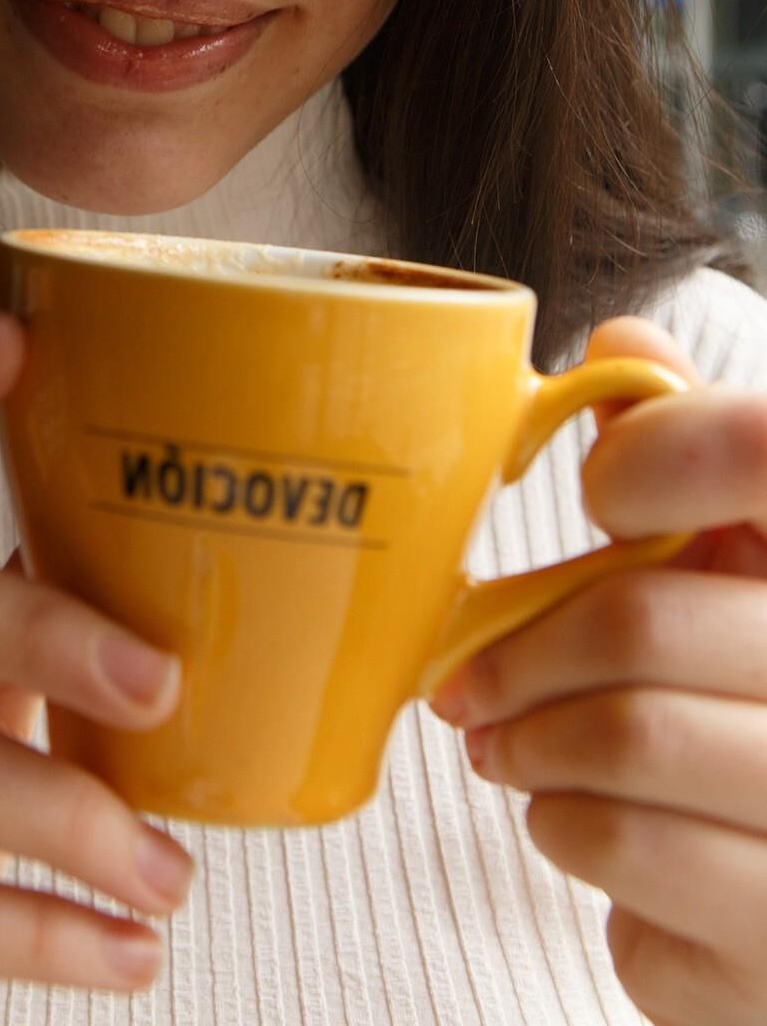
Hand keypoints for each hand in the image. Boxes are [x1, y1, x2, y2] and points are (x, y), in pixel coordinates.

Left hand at [429, 316, 766, 1025]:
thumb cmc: (754, 700)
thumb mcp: (749, 568)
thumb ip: (698, 454)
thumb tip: (624, 344)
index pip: (762, 452)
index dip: (665, 454)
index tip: (602, 490)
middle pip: (640, 622)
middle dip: (519, 647)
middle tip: (466, 672)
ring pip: (618, 745)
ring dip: (524, 741)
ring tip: (505, 741)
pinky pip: (621, 859)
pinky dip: (564, 831)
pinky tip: (577, 818)